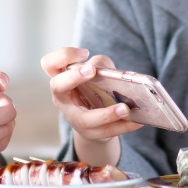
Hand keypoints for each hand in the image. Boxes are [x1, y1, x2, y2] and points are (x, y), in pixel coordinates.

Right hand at [40, 46, 141, 166]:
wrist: (96, 123)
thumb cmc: (95, 90)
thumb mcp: (98, 74)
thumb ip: (102, 65)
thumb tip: (104, 69)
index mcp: (62, 79)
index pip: (49, 63)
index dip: (63, 56)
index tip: (84, 53)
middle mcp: (63, 98)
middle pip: (57, 87)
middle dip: (73, 78)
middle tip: (91, 71)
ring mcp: (74, 118)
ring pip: (85, 119)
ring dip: (106, 114)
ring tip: (125, 108)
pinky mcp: (90, 133)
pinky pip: (106, 132)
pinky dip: (124, 126)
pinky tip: (137, 122)